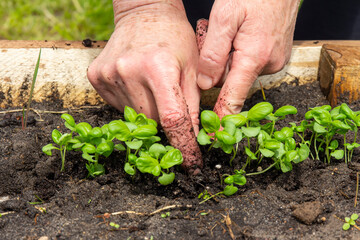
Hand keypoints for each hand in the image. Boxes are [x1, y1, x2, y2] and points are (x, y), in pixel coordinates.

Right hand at [87, 1, 201, 173]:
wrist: (144, 14)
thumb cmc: (174, 38)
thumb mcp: (192, 68)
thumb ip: (194, 105)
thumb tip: (195, 138)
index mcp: (158, 67)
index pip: (172, 119)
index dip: (183, 145)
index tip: (191, 162)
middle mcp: (129, 71)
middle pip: (152, 121)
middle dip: (165, 121)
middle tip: (170, 102)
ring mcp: (109, 75)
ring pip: (134, 116)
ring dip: (148, 112)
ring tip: (153, 87)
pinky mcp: (96, 77)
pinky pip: (119, 106)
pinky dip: (132, 103)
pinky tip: (137, 85)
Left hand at [197, 0, 299, 118]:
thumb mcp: (225, 15)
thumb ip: (213, 52)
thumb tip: (205, 84)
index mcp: (254, 56)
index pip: (234, 96)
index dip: (222, 117)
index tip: (214, 136)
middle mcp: (268, 63)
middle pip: (231, 81)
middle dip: (217, 67)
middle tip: (211, 37)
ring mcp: (274, 60)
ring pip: (238, 71)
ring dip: (227, 57)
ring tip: (227, 32)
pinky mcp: (275, 55)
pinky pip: (248, 62)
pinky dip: (238, 53)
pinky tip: (238, 34)